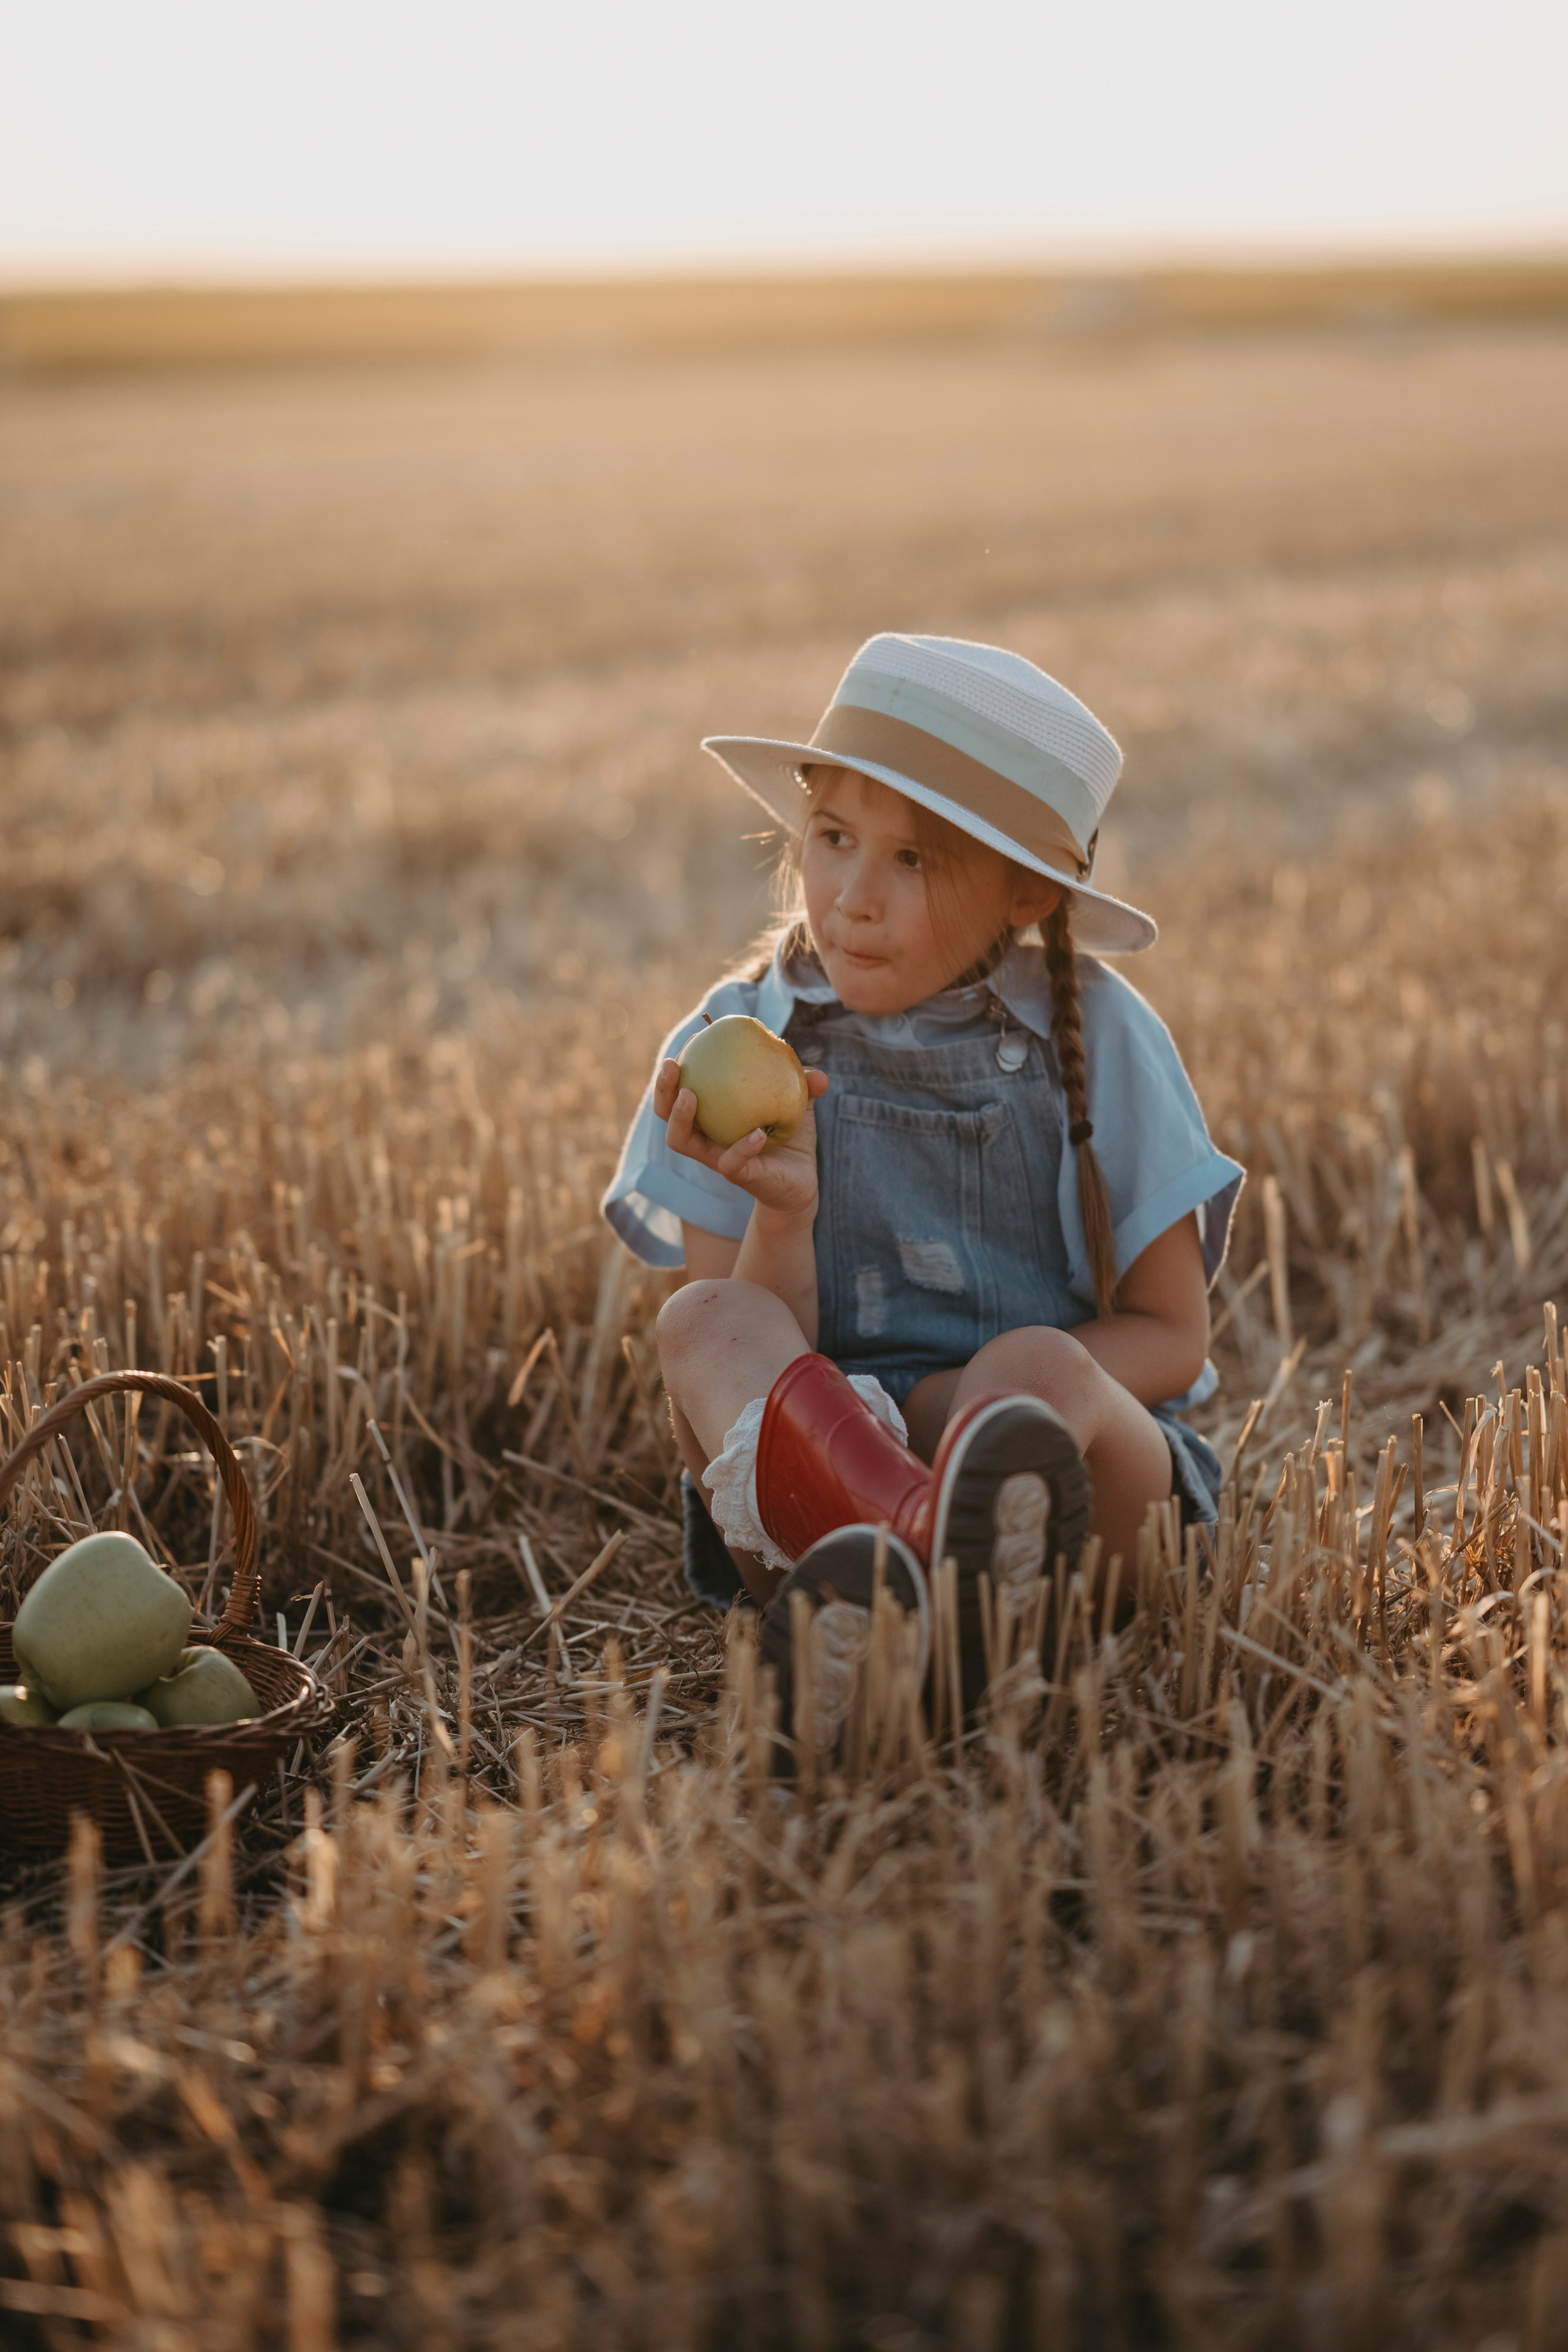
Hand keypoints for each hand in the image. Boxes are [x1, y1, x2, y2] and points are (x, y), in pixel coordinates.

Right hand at [654, 1058, 827, 1222]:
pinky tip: (758, 1133)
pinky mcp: (738, 1176)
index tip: (695, 1037)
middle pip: (666, 1113)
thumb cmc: (791, 1138)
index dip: (681, 1065)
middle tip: (671, 1064)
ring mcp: (717, 1157)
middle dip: (662, 1088)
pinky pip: (731, 1162)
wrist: (801, 1184)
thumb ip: (804, 1084)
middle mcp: (706, 1136)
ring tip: (689, 1095)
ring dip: (680, 1117)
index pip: (683, 1087)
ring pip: (681, 1141)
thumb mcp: (798, 1105)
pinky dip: (742, 1146)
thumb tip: (817, 1075)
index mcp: (713, 1114)